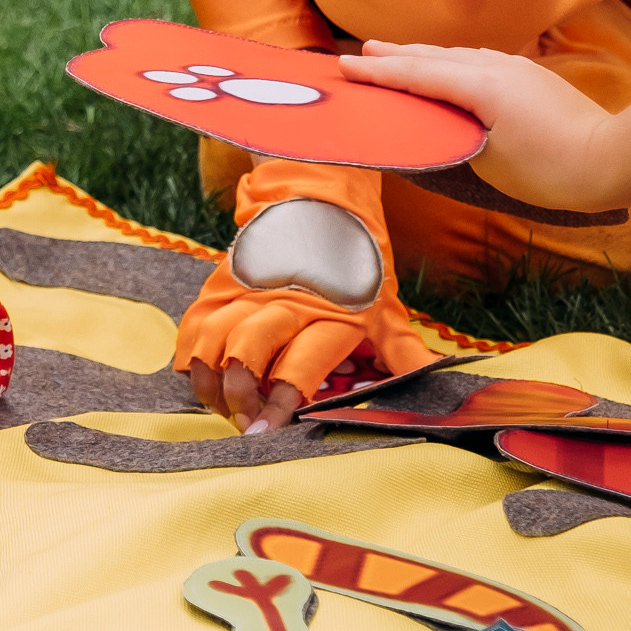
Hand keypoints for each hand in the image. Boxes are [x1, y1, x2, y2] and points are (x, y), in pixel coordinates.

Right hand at [179, 159, 432, 426]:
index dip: (281, 401)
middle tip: (245, 425)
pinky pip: (193, 327)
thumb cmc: (358, 265)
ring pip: (214, 342)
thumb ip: (405, 353)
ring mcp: (247, 294)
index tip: (268, 430)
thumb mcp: (387, 309)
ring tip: (223, 405)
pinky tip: (201, 377)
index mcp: (329, 315)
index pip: (299, 366)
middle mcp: (283, 304)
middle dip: (239, 397)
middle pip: (246, 355)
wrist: (319, 200)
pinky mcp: (220, 286)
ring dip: (211, 382)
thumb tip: (440, 383)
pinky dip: (190, 357)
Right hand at [339, 40, 610, 208]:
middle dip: (395, 55)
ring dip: (424, 56)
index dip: (377, 72)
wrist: (612, 160)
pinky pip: (478, 61)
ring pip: (457, 55)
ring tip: (397, 56)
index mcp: (479, 86)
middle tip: (362, 52)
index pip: (416, 75)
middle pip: (433, 56)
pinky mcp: (531, 76)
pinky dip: (451, 63)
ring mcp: (516, 68)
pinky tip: (450, 68)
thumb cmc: (549, 171)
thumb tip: (437, 124)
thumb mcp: (488, 161)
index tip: (345, 67)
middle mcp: (496, 67)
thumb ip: (455, 136)